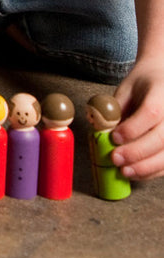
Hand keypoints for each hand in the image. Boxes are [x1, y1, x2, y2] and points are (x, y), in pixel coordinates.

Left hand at [111, 57, 163, 178]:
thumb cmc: (143, 84)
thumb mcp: (127, 88)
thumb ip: (116, 108)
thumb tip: (100, 128)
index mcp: (161, 95)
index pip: (150, 114)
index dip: (133, 128)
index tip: (114, 137)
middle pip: (161, 139)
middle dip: (137, 153)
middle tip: (115, 159)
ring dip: (146, 167)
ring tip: (125, 171)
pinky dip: (153, 171)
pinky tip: (137, 173)